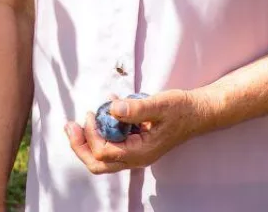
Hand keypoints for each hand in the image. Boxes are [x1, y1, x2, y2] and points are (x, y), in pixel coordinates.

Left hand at [63, 89, 211, 174]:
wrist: (197, 112)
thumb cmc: (181, 109)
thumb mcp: (160, 104)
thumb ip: (136, 108)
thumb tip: (112, 108)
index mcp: (141, 152)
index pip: (104, 152)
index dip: (91, 134)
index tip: (90, 113)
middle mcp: (136, 157)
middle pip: (99, 164)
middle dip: (80, 146)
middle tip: (70, 127)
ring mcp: (136, 152)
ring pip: (103, 158)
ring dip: (88, 140)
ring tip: (80, 121)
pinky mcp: (135, 143)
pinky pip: (112, 143)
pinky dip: (102, 131)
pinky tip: (104, 111)